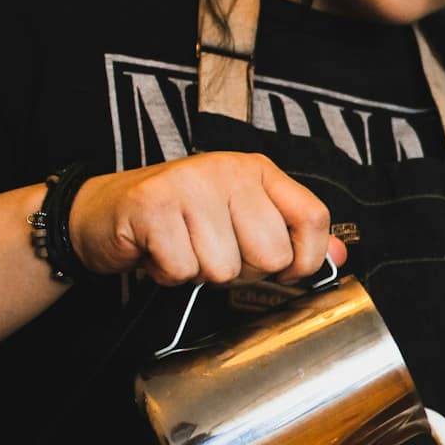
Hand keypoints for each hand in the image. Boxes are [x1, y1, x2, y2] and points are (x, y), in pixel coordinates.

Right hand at [68, 152, 345, 285]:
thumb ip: (291, 235)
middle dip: (241, 270)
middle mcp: (228, 170)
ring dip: (198, 273)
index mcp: (258, 170)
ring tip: (181, 247)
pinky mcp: (152, 205)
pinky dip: (167, 274)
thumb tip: (341, 257)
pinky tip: (157, 251)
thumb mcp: (241, 220)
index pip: (313, 217)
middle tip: (211, 251)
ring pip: (224, 268)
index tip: (286, 272)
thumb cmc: (179, 220)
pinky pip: (182, 270)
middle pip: (270, 253)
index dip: (306, 259)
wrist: (103, 213)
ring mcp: (189, 184)